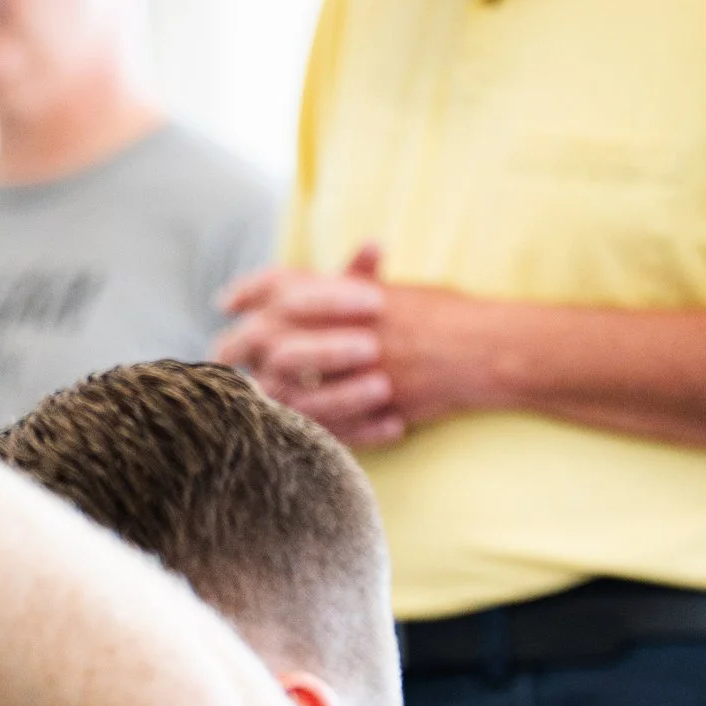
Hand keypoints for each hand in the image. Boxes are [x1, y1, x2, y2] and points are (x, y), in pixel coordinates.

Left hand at [218, 252, 501, 449]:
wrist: (486, 348)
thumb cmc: (442, 316)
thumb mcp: (393, 290)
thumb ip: (349, 287)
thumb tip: (305, 286)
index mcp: (352, 291)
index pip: (286, 281)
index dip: (251, 289)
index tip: (226, 299)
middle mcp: (350, 324)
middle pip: (274, 332)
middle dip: (239, 343)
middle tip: (219, 352)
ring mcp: (361, 367)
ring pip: (291, 383)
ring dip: (264, 390)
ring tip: (245, 396)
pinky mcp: (373, 401)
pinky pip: (327, 420)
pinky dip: (303, 423)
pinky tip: (283, 424)